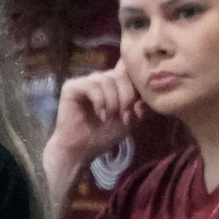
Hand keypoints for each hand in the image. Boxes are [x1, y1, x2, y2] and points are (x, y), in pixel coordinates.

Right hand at [45, 67, 138, 192]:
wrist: (82, 150)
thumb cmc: (104, 135)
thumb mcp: (130, 121)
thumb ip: (141, 107)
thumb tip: (146, 98)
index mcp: (115, 83)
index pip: (129, 68)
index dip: (137, 77)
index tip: (140, 99)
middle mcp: (101, 79)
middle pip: (121, 74)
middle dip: (127, 96)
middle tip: (124, 117)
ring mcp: (86, 82)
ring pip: (107, 80)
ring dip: (113, 101)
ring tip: (110, 118)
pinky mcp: (71, 87)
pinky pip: (91, 85)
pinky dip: (100, 101)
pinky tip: (101, 115)